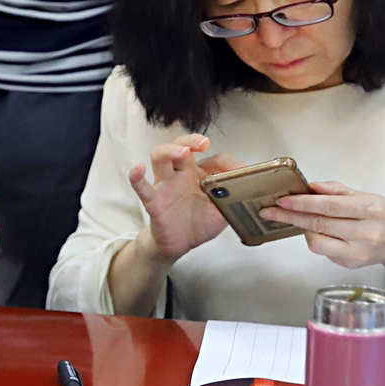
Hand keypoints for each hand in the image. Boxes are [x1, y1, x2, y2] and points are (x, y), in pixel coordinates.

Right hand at [127, 134, 243, 260]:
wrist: (180, 244)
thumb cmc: (199, 223)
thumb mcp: (222, 211)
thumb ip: (233, 198)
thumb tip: (247, 187)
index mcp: (199, 175)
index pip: (213, 158)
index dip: (226, 162)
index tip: (239, 170)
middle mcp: (181, 175)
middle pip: (180, 147)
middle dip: (191, 141)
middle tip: (203, 144)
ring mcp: (166, 185)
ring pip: (160, 158)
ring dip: (169, 151)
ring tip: (182, 153)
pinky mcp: (154, 201)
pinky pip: (142, 187)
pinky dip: (137, 177)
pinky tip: (138, 170)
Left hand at [260, 181, 384, 276]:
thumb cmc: (384, 214)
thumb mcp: (367, 195)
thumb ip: (337, 190)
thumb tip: (311, 186)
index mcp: (370, 210)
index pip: (329, 206)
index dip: (302, 203)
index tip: (281, 200)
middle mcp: (365, 233)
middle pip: (319, 224)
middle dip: (290, 216)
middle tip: (268, 211)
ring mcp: (358, 253)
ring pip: (317, 243)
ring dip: (303, 229)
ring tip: (301, 220)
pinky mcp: (350, 265)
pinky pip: (324, 251)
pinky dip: (317, 239)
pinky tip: (321, 232)